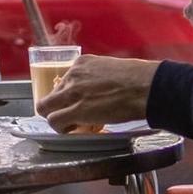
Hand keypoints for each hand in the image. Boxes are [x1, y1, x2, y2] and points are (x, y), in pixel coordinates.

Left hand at [35, 55, 159, 132]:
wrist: (146, 87)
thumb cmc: (138, 79)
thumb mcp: (111, 70)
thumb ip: (98, 78)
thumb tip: (100, 91)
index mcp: (82, 63)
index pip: (64, 81)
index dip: (68, 95)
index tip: (77, 102)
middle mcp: (73, 75)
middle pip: (52, 94)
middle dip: (59, 107)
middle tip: (71, 116)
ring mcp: (73, 92)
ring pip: (46, 108)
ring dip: (56, 118)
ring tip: (70, 125)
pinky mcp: (76, 110)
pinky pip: (54, 121)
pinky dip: (60, 128)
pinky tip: (71, 130)